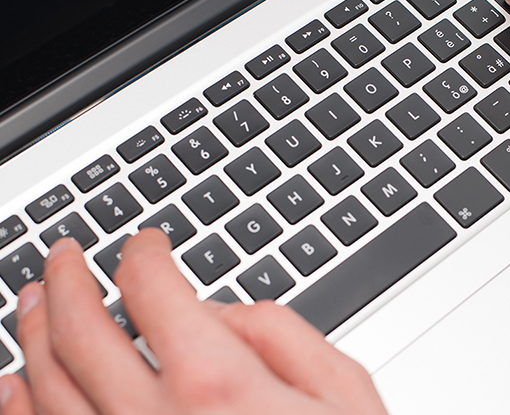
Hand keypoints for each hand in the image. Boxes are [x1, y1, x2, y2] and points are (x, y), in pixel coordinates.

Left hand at [0, 230, 387, 414]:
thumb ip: (280, 333)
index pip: (153, 290)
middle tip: (65, 256)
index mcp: (219, 384)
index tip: (147, 244)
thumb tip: (219, 312)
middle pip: (81, 331)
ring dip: (33, 332)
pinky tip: (13, 384)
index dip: (143, 253)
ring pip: (46, 387)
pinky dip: (19, 408)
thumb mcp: (343, 392)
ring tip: (32, 299)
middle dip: (68, 280)